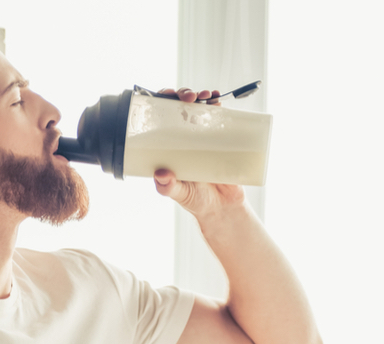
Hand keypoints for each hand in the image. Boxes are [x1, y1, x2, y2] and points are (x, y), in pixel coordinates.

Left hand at [153, 87, 247, 218]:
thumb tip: (161, 174)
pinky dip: (220, 106)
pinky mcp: (222, 139)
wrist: (223, 208)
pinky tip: (219, 99)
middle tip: (190, 97)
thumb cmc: (196, 200)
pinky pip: (220, 118)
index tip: (166, 96)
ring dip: (202, 97)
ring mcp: (203, 136)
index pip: (160, 118)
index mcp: (168, 146)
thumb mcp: (180, 194)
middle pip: (180, 108)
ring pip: (200, 108)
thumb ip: (169, 187)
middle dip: (183, 95)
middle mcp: (184, 137)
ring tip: (207, 97)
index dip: (160, 102)